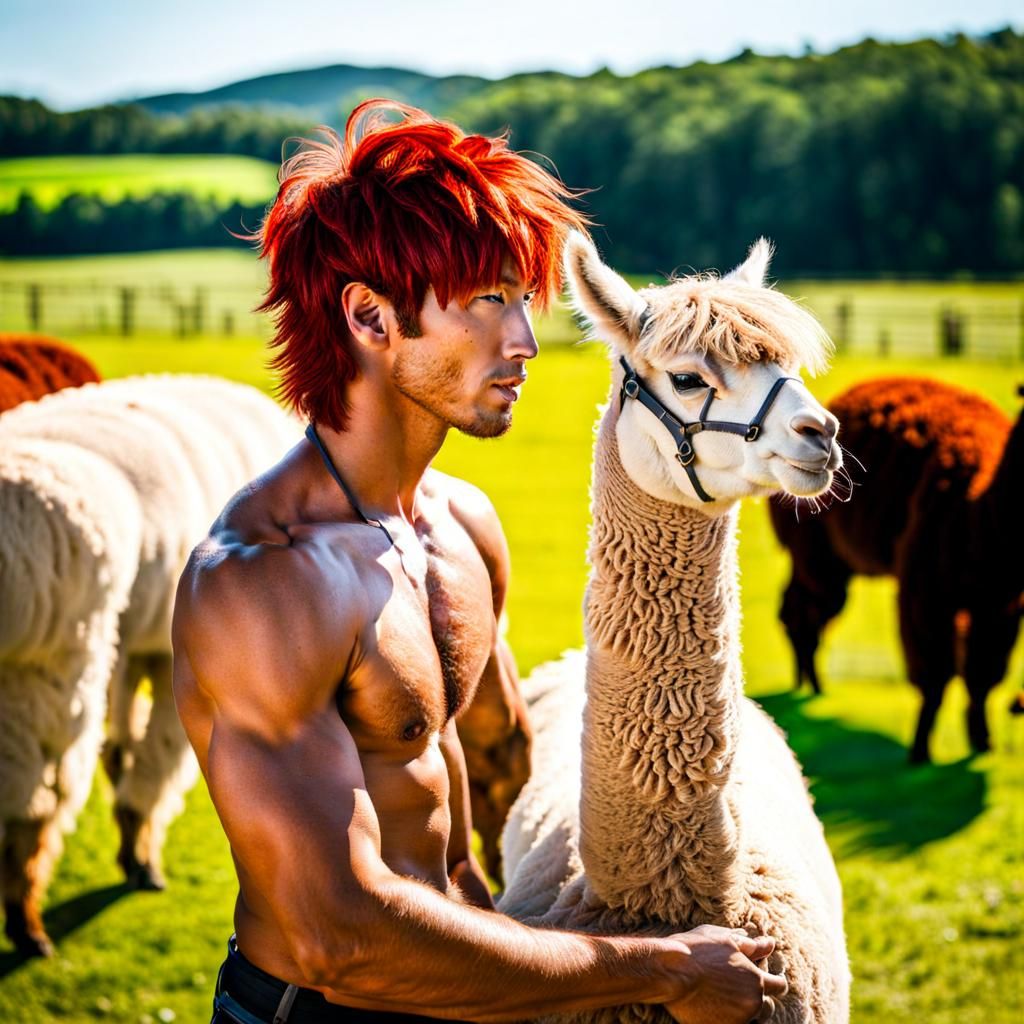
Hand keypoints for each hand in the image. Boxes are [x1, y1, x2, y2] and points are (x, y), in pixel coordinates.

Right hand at [662, 924, 787, 1023]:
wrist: (671, 972)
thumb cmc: (697, 950)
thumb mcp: (725, 939)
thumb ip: (752, 945)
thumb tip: (770, 943)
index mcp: (756, 979)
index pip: (779, 986)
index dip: (774, 980)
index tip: (767, 977)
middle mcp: (751, 1003)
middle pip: (767, 1007)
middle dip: (760, 998)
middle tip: (742, 988)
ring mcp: (737, 1020)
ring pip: (752, 1020)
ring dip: (746, 1012)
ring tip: (730, 1001)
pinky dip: (730, 1020)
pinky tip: (718, 1010)